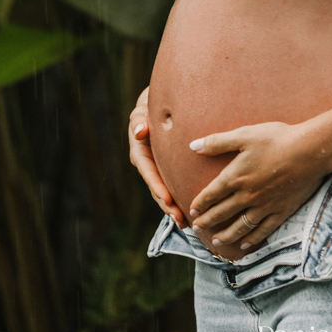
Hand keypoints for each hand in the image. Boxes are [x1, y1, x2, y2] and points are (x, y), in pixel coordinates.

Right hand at [128, 87, 186, 227]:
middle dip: (167, 205)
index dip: (157, 187)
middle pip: (157, 188)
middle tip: (180, 218)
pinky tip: (192, 211)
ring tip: (186, 223)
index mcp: (140, 153)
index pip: (149, 173)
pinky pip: (173, 185)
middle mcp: (148, 164)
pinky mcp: (168, 169)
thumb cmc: (148, 108)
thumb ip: (139, 121)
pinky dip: (180, 198)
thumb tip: (140, 131)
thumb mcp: (141, 113)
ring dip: (174, 207)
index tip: (167, 199)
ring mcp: (158, 169)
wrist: (156, 107)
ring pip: (165, 191)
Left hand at [188, 121, 328, 252]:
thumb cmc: (277, 139)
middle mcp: (247, 195)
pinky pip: (263, 230)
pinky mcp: (281, 211)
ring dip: (226, 235)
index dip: (201, 203)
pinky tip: (245, 244)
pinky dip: (252, 239)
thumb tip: (193, 145)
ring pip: (240, 226)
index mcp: (236, 176)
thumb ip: (218, 142)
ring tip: (216, 241)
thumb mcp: (245, 135)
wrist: (309, 151)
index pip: (212, 194)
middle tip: (197, 228)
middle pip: (223, 212)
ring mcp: (264, 206)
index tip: (193, 210)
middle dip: (208, 221)